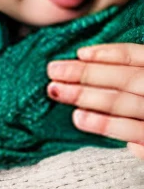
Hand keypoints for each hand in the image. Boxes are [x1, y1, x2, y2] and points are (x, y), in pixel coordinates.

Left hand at [46, 43, 143, 158]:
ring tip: (65, 101)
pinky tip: (89, 123)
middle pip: (127, 80)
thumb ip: (140, 72)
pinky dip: (115, 127)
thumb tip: (97, 65)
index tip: (78, 53)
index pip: (138, 56)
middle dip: (88, 76)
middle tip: (53, 73)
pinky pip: (140, 135)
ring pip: (129, 106)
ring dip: (95, 103)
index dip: (107, 54)